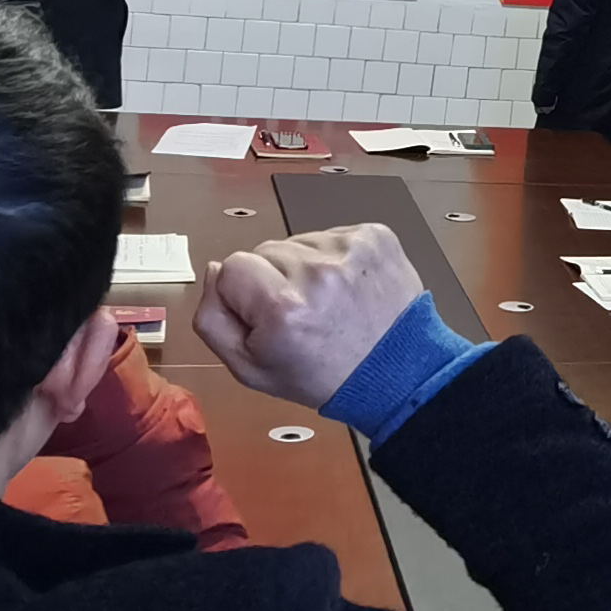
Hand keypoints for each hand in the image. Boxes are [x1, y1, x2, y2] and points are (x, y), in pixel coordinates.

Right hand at [193, 224, 426, 407]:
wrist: (397, 372)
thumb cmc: (319, 375)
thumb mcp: (250, 369)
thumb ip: (213, 321)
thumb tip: (213, 270)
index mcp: (283, 306)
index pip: (231, 267)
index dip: (243, 295)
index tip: (270, 320)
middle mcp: (317, 271)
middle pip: (265, 250)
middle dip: (274, 278)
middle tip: (303, 314)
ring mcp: (351, 249)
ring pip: (299, 241)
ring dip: (305, 267)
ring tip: (329, 302)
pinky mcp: (376, 235)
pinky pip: (331, 235)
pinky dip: (335, 257)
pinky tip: (348, 288)